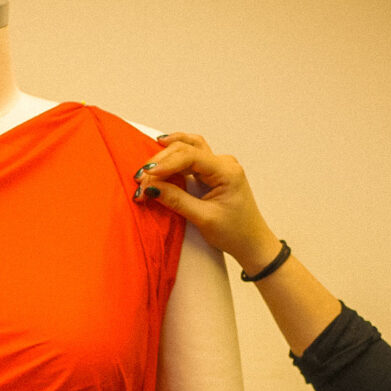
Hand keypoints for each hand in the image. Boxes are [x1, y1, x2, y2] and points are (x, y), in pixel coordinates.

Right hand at [133, 133, 282, 275]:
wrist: (251, 242)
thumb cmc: (233, 232)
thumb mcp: (203, 218)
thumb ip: (177, 200)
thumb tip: (151, 188)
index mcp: (226, 171)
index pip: (191, 157)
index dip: (166, 164)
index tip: (146, 176)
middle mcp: (223, 163)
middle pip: (188, 148)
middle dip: (162, 160)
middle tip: (140, 178)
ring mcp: (218, 166)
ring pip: (189, 148)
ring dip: (166, 155)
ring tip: (146, 165)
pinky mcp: (212, 173)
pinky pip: (191, 159)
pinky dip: (174, 160)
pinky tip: (160, 159)